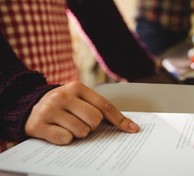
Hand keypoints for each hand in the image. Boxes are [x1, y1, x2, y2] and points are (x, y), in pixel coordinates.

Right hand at [25, 81, 139, 144]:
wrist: (28, 108)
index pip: (105, 106)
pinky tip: (57, 131)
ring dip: (78, 133)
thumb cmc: (62, 106)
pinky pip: (66, 139)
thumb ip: (98, 108)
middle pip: (95, 120)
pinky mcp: (39, 124)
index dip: (120, 120)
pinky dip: (65, 139)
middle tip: (81, 122)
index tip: (133, 129)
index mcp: (77, 87)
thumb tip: (127, 125)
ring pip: (82, 131)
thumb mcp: (78, 100)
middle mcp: (63, 95)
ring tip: (67, 125)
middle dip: (92, 126)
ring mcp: (50, 109)